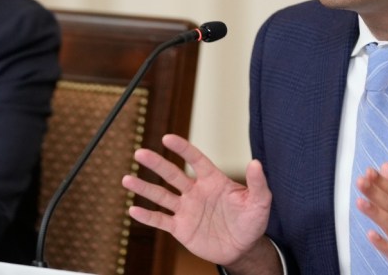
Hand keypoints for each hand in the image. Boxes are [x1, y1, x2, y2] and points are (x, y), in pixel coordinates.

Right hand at [121, 134, 275, 268]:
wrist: (243, 249)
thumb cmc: (252, 222)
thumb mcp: (260, 202)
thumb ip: (258, 183)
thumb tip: (256, 162)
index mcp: (213, 181)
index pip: (195, 160)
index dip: (182, 149)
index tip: (167, 138)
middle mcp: (196, 191)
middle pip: (172, 174)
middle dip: (156, 164)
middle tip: (140, 153)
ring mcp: (187, 209)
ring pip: (162, 195)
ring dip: (144, 187)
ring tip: (126, 179)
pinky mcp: (181, 228)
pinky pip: (161, 221)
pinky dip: (147, 217)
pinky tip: (133, 209)